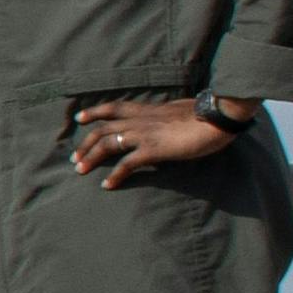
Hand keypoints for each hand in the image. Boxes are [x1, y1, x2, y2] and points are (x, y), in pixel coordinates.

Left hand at [65, 92, 250, 181]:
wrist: (217, 116)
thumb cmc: (205, 115)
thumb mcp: (179, 111)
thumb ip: (165, 117)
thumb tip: (165, 123)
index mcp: (147, 109)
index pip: (114, 108)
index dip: (95, 112)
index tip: (80, 118)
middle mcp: (140, 120)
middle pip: (103, 129)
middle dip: (86, 143)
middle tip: (75, 157)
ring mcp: (145, 134)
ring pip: (108, 144)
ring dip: (91, 157)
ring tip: (80, 170)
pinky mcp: (153, 149)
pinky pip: (127, 164)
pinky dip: (114, 175)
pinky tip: (107, 184)